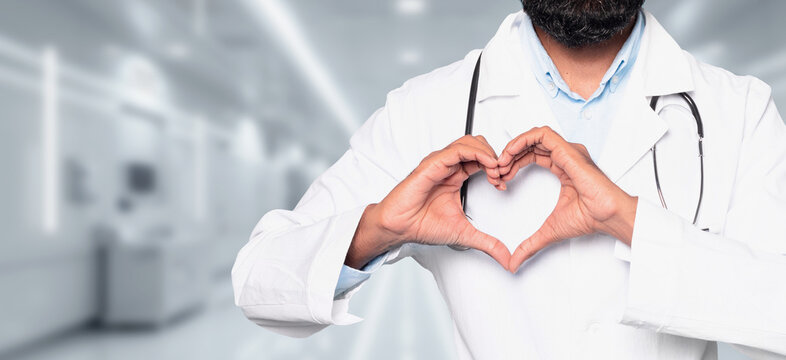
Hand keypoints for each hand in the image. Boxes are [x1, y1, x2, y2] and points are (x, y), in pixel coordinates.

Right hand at [345, 135, 510, 269]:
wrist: (400, 227)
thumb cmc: (422, 225)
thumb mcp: (464, 234)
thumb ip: (488, 243)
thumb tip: (507, 259)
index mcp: (455, 176)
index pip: (481, 159)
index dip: (497, 168)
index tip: (503, 184)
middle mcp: (448, 167)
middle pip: (478, 144)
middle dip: (495, 156)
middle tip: (502, 175)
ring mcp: (440, 163)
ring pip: (470, 142)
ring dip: (488, 153)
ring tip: (496, 170)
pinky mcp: (433, 164)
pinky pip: (458, 149)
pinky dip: (477, 153)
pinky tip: (487, 166)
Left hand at [497, 127, 637, 272]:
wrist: (607, 216)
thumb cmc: (590, 218)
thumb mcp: (549, 231)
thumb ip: (530, 244)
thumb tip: (514, 262)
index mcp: (563, 168)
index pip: (532, 156)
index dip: (513, 163)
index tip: (501, 177)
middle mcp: (565, 156)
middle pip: (531, 144)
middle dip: (510, 155)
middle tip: (497, 170)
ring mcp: (568, 151)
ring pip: (534, 135)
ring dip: (514, 146)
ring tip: (502, 161)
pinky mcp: (568, 150)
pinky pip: (542, 134)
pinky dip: (523, 140)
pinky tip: (511, 152)